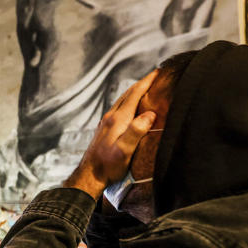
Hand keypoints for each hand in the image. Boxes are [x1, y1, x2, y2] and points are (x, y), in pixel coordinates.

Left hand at [63, 70, 157, 198]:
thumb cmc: (108, 166)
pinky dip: (128, 101)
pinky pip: (119, 108)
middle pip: (128, 94)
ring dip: (135, 91)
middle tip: (155, 75)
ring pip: (122, 100)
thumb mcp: (124, 151)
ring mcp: (106, 122)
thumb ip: (136, 131)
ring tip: (146, 86)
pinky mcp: (105, 128)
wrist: (89, 175)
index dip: (147, 82)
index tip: (158, 72)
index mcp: (118, 119)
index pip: (134, 94)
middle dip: (142, 83)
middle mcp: (111, 117)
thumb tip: (149, 114)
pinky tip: (131, 106)